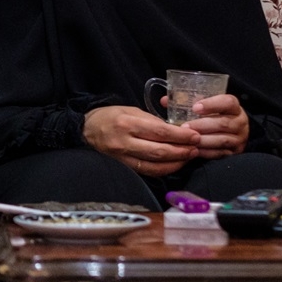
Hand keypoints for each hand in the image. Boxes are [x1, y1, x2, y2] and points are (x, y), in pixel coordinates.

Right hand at [82, 105, 200, 178]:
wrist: (86, 129)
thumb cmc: (110, 116)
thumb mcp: (131, 110)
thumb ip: (152, 120)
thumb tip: (175, 130)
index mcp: (127, 123)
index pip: (159, 132)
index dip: (180, 136)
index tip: (194, 136)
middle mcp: (125, 142)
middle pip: (159, 151)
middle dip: (181, 151)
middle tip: (196, 148)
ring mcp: (123, 157)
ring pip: (154, 165)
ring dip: (175, 163)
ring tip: (188, 157)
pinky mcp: (123, 167)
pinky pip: (147, 172)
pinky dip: (163, 170)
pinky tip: (173, 165)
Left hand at [182, 94, 248, 157]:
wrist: (229, 134)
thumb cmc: (214, 117)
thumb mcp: (208, 107)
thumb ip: (191, 103)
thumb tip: (166, 101)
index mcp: (234, 107)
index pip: (228, 102)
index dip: (211, 104)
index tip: (195, 107)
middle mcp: (240, 122)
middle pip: (223, 123)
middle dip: (202, 125)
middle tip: (185, 127)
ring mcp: (239, 139)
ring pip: (222, 140)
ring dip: (203, 140)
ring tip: (188, 139)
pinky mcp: (235, 152)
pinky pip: (220, 153)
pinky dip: (206, 152)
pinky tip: (194, 149)